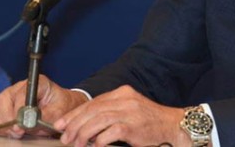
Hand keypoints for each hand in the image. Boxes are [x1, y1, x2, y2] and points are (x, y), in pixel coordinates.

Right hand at [0, 75, 87, 138]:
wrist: (61, 109)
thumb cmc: (61, 107)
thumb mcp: (59, 111)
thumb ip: (46, 114)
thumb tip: (29, 121)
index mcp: (38, 82)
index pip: (21, 94)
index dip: (19, 110)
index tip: (21, 124)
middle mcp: (21, 86)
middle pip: (3, 99)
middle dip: (8, 119)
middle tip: (17, 132)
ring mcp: (10, 95)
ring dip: (1, 123)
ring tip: (15, 133)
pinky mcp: (3, 105)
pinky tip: (8, 131)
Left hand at [54, 85, 190, 146]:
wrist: (173, 126)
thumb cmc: (149, 122)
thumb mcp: (129, 110)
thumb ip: (110, 113)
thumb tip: (83, 124)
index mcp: (122, 93)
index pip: (92, 102)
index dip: (74, 114)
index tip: (61, 124)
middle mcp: (125, 99)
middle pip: (92, 110)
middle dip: (74, 125)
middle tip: (65, 138)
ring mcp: (130, 112)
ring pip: (98, 120)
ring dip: (83, 134)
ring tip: (76, 144)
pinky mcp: (133, 126)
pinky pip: (110, 132)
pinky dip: (99, 140)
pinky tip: (96, 146)